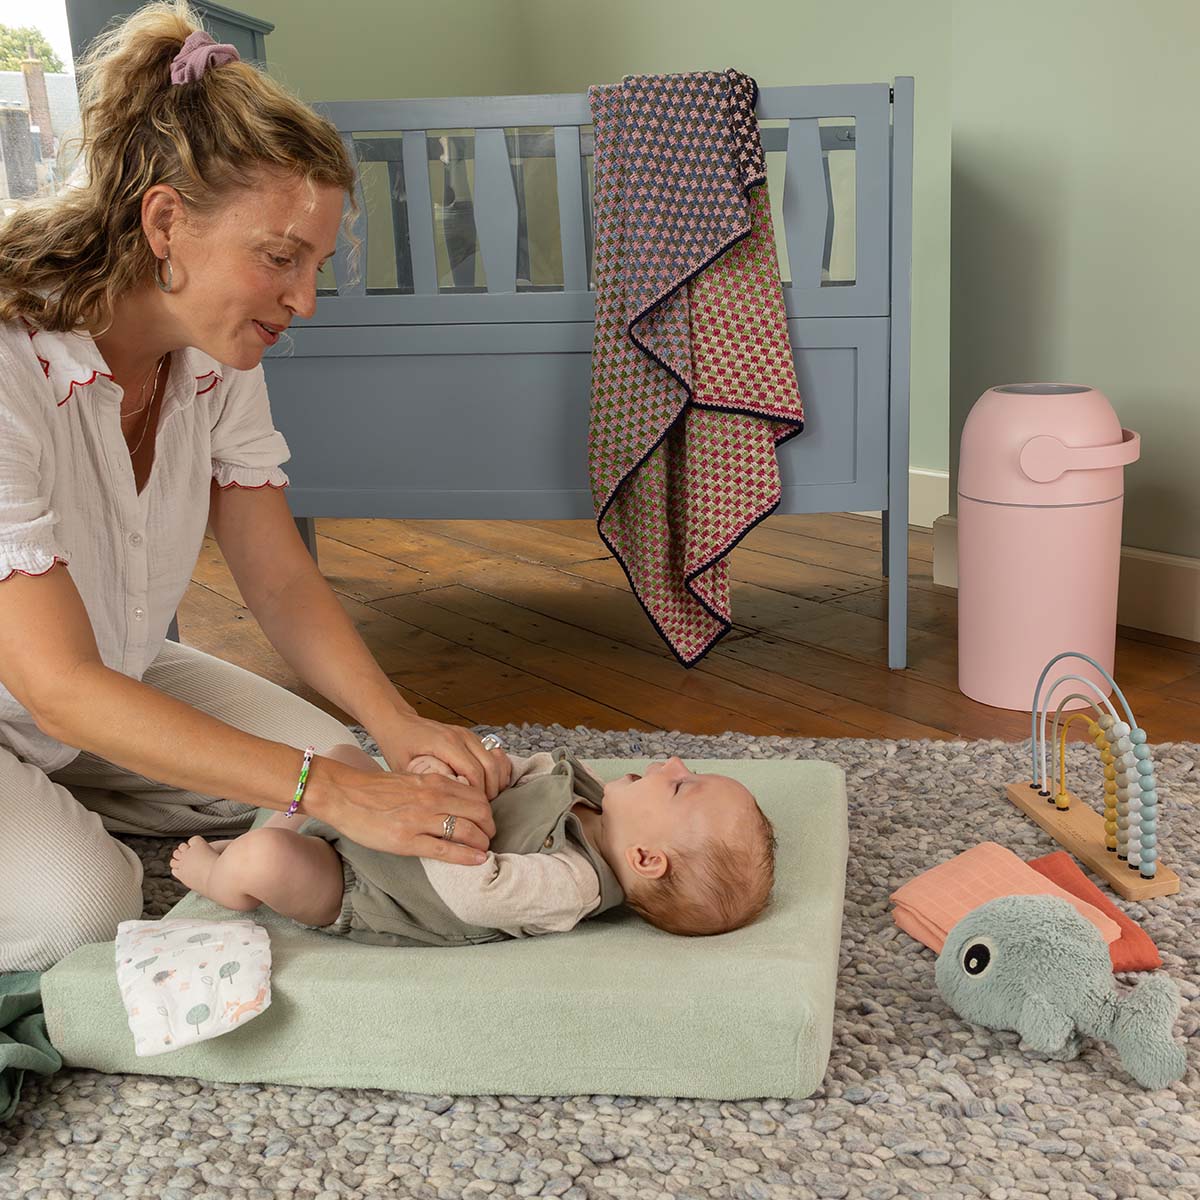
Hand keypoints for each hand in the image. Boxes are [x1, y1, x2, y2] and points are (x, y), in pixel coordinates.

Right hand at [321, 764, 495, 865]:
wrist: (344, 794)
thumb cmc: (376, 789)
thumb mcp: (412, 779)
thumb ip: (435, 787)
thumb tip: (458, 797)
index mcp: (434, 782)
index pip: (477, 796)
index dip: (487, 811)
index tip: (486, 821)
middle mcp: (432, 798)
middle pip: (479, 812)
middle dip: (489, 827)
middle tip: (488, 837)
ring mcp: (420, 820)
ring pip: (467, 831)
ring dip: (481, 842)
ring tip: (483, 850)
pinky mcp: (407, 841)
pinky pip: (445, 850)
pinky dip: (466, 856)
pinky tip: (477, 860)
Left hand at [373, 714, 512, 798]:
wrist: (398, 722)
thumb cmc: (398, 745)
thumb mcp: (405, 768)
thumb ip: (425, 784)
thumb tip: (444, 804)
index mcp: (445, 743)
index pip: (474, 772)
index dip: (477, 795)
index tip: (472, 812)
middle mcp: (461, 736)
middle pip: (490, 767)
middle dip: (490, 791)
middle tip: (482, 810)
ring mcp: (468, 734)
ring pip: (496, 760)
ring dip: (496, 781)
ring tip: (486, 799)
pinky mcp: (471, 736)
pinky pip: (495, 753)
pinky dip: (498, 769)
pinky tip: (490, 784)